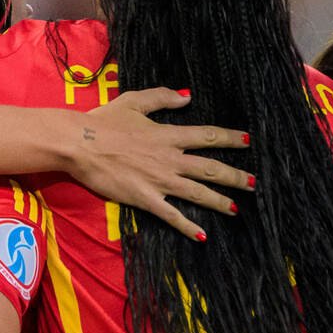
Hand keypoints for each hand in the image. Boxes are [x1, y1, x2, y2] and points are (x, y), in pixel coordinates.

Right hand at [75, 89, 255, 241]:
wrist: (78, 143)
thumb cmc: (103, 121)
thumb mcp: (134, 101)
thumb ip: (162, 98)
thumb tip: (187, 97)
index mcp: (168, 135)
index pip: (207, 136)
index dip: (230, 139)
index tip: (248, 141)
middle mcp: (170, 159)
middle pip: (210, 168)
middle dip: (235, 176)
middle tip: (254, 182)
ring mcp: (159, 180)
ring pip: (198, 192)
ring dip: (220, 201)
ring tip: (238, 209)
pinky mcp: (145, 198)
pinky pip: (171, 215)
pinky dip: (188, 226)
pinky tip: (203, 236)